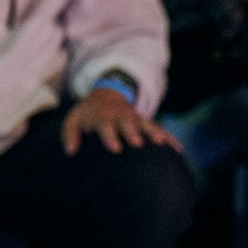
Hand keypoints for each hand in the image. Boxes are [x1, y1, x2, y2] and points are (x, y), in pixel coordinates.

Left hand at [62, 87, 181, 155]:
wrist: (106, 95)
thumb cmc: (88, 114)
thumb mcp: (74, 120)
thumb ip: (69, 134)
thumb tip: (70, 152)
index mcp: (103, 118)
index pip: (106, 127)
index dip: (110, 137)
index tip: (116, 149)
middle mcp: (121, 117)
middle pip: (128, 125)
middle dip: (134, 133)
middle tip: (138, 143)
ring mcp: (135, 119)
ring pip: (146, 125)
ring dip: (154, 132)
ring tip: (161, 142)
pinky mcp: (145, 122)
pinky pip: (160, 129)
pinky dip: (169, 138)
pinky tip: (178, 149)